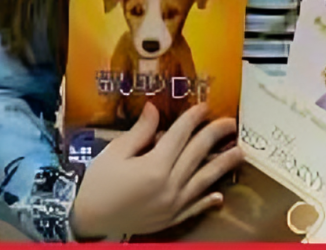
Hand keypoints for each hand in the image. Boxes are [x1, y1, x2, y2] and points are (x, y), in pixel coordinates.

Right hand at [70, 102, 242, 239]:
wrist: (86, 219)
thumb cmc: (98, 182)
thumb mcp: (116, 152)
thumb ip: (141, 132)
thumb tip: (155, 108)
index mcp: (154, 165)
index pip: (181, 135)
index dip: (194, 118)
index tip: (205, 105)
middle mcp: (168, 185)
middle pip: (197, 154)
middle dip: (215, 135)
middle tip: (230, 122)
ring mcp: (171, 205)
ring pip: (203, 180)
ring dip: (223, 165)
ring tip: (239, 152)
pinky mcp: (169, 220)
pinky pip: (194, 209)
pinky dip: (207, 201)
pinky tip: (220, 195)